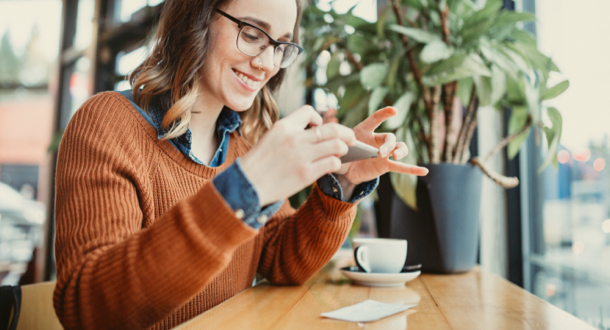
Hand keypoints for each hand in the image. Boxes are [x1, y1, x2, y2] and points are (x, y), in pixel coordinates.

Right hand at [240, 105, 356, 205]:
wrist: (246, 185)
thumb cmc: (258, 164)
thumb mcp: (270, 138)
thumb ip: (291, 132)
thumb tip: (315, 131)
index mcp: (283, 126)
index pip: (310, 111)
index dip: (319, 119)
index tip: (319, 128)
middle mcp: (294, 138)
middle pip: (332, 128)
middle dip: (345, 133)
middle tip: (350, 138)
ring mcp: (301, 156)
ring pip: (337, 144)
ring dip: (343, 148)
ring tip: (341, 152)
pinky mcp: (306, 174)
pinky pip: (332, 163)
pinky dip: (337, 163)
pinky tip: (332, 165)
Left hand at [334, 107, 428, 185]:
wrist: (344, 169)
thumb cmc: (342, 152)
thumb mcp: (338, 146)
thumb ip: (341, 145)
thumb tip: (341, 148)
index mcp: (364, 131)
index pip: (375, 119)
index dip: (384, 114)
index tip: (394, 111)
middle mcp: (377, 140)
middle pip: (389, 138)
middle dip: (388, 145)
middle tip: (381, 153)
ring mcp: (384, 153)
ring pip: (399, 148)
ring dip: (400, 151)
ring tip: (395, 156)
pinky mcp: (385, 165)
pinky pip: (401, 167)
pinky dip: (413, 169)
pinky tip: (425, 171)